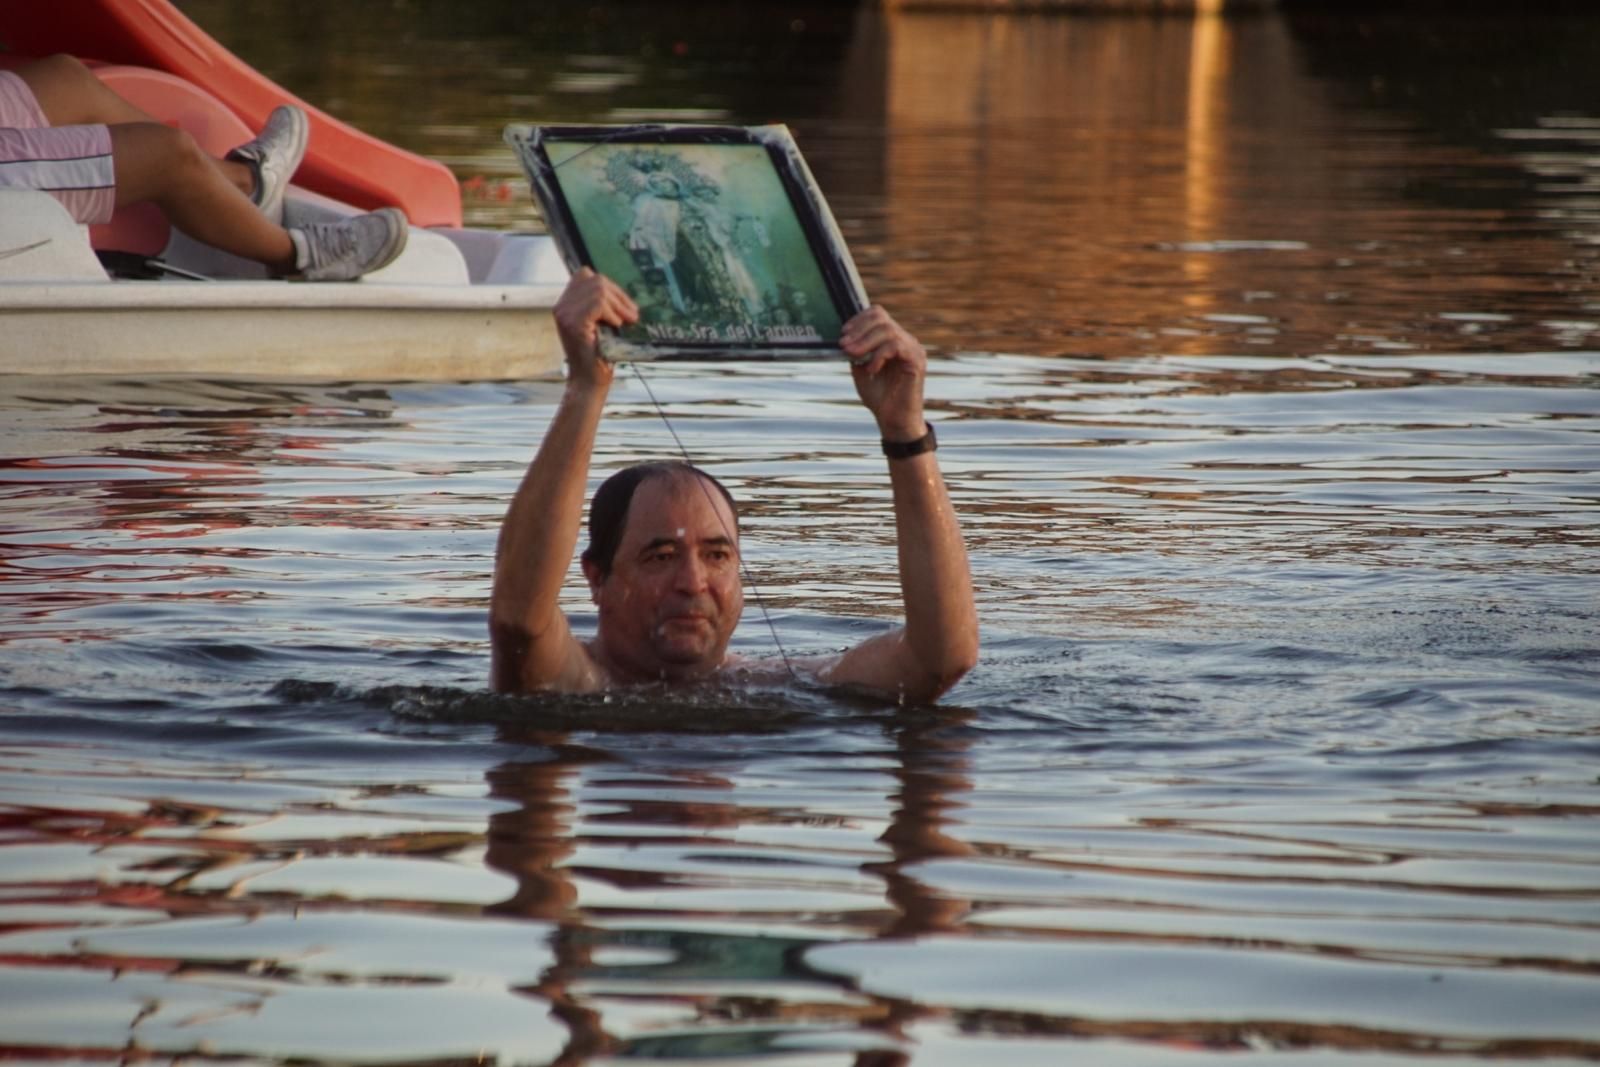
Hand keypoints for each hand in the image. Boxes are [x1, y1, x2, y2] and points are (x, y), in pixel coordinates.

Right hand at [553, 268, 638, 388]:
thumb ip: (603, 306)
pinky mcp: (573, 323)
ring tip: (626, 321)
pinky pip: (598, 303)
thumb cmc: (600, 355)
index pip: (586, 275)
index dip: (609, 286)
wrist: (590, 381)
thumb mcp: (601, 324)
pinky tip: (616, 326)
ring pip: (597, 288)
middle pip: (594, 278)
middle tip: (632, 314)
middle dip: (618, 295)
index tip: (624, 305)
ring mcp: (564, 314)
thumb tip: (622, 291)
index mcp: (566, 304)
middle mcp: (561, 306)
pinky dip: (612, 313)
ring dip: (618, 305)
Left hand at [840, 305, 926, 439]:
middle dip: (859, 330)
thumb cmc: (879, 397)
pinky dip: (879, 355)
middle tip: (844, 345)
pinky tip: (871, 369)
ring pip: (888, 330)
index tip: (843, 334)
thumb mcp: (860, 369)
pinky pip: (896, 346)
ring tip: (852, 355)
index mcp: (893, 339)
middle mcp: (906, 340)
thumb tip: (843, 337)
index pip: (878, 315)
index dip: (859, 320)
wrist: (894, 421)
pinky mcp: (916, 361)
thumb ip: (856, 352)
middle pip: (882, 318)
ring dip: (865, 342)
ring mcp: (913, 349)